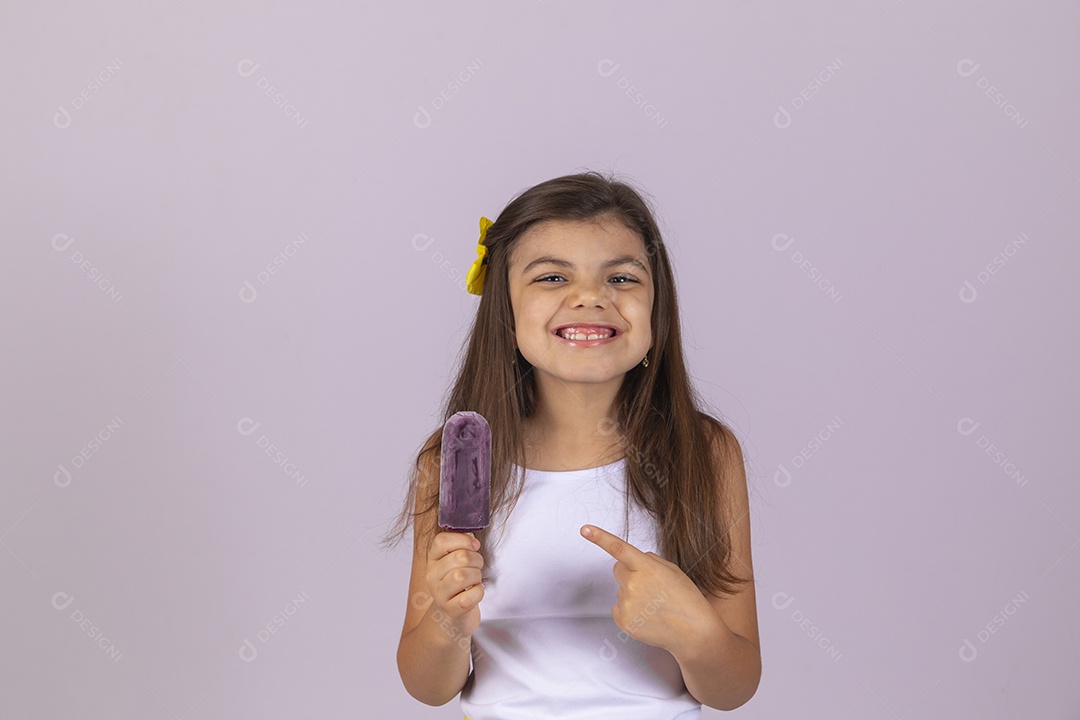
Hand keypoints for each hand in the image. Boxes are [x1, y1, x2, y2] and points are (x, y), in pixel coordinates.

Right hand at [423, 531, 485, 640]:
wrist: (452, 617)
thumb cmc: (458, 585)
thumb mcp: (455, 563)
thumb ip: (461, 547)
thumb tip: (470, 536)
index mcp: (433, 560)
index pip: (441, 541)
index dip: (462, 539)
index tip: (474, 545)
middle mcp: (432, 576)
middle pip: (458, 557)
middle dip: (476, 559)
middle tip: (478, 566)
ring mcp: (440, 594)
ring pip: (462, 576)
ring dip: (477, 576)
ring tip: (476, 580)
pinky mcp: (451, 610)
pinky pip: (469, 597)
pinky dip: (479, 592)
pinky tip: (477, 591)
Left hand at [581, 524, 716, 656]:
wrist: (694, 632)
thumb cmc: (686, 599)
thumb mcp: (672, 570)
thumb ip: (649, 560)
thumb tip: (631, 560)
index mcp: (647, 567)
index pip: (619, 549)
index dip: (600, 537)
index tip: (585, 529)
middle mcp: (633, 584)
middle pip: (618, 569)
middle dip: (630, 573)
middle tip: (651, 586)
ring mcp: (627, 604)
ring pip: (621, 590)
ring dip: (633, 594)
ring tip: (655, 605)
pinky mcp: (623, 621)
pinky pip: (618, 608)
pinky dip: (629, 610)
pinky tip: (648, 616)